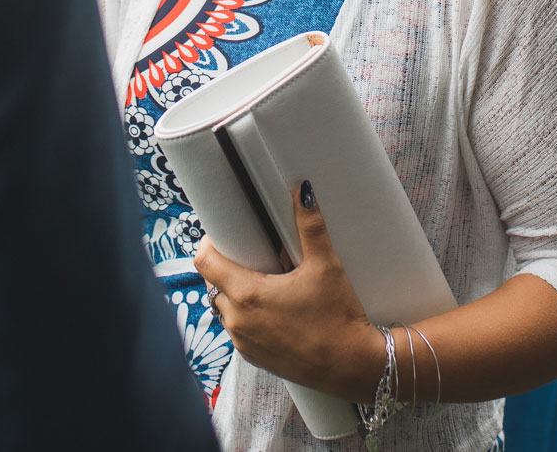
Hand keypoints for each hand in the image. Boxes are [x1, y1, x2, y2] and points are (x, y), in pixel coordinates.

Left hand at [195, 182, 381, 401]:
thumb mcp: (326, 266)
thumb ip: (310, 226)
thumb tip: (302, 191)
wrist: (352, 365)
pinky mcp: (254, 358)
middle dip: (227, 267)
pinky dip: (247, 315)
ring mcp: (244, 342)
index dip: (210, 243)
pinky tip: (272, 308)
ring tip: (263, 280)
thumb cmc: (338, 316)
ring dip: (235, 292)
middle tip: (252, 254)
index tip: (226, 234)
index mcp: (247, 295)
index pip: (204, 262)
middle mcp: (238, 321)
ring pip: (224, 308)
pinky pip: (238, 329)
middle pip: (213, 283)